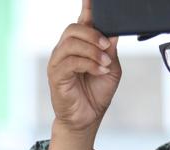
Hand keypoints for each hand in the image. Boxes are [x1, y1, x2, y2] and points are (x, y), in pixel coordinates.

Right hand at [46, 0, 120, 136]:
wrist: (87, 117)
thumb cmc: (96, 92)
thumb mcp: (110, 66)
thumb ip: (110, 48)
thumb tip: (113, 30)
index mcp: (80, 45)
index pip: (82, 21)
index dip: (87, 7)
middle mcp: (65, 51)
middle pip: (73, 28)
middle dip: (93, 34)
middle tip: (107, 46)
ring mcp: (58, 63)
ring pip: (71, 43)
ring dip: (92, 51)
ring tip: (104, 63)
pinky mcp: (56, 76)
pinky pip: (70, 62)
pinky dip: (88, 64)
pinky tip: (98, 70)